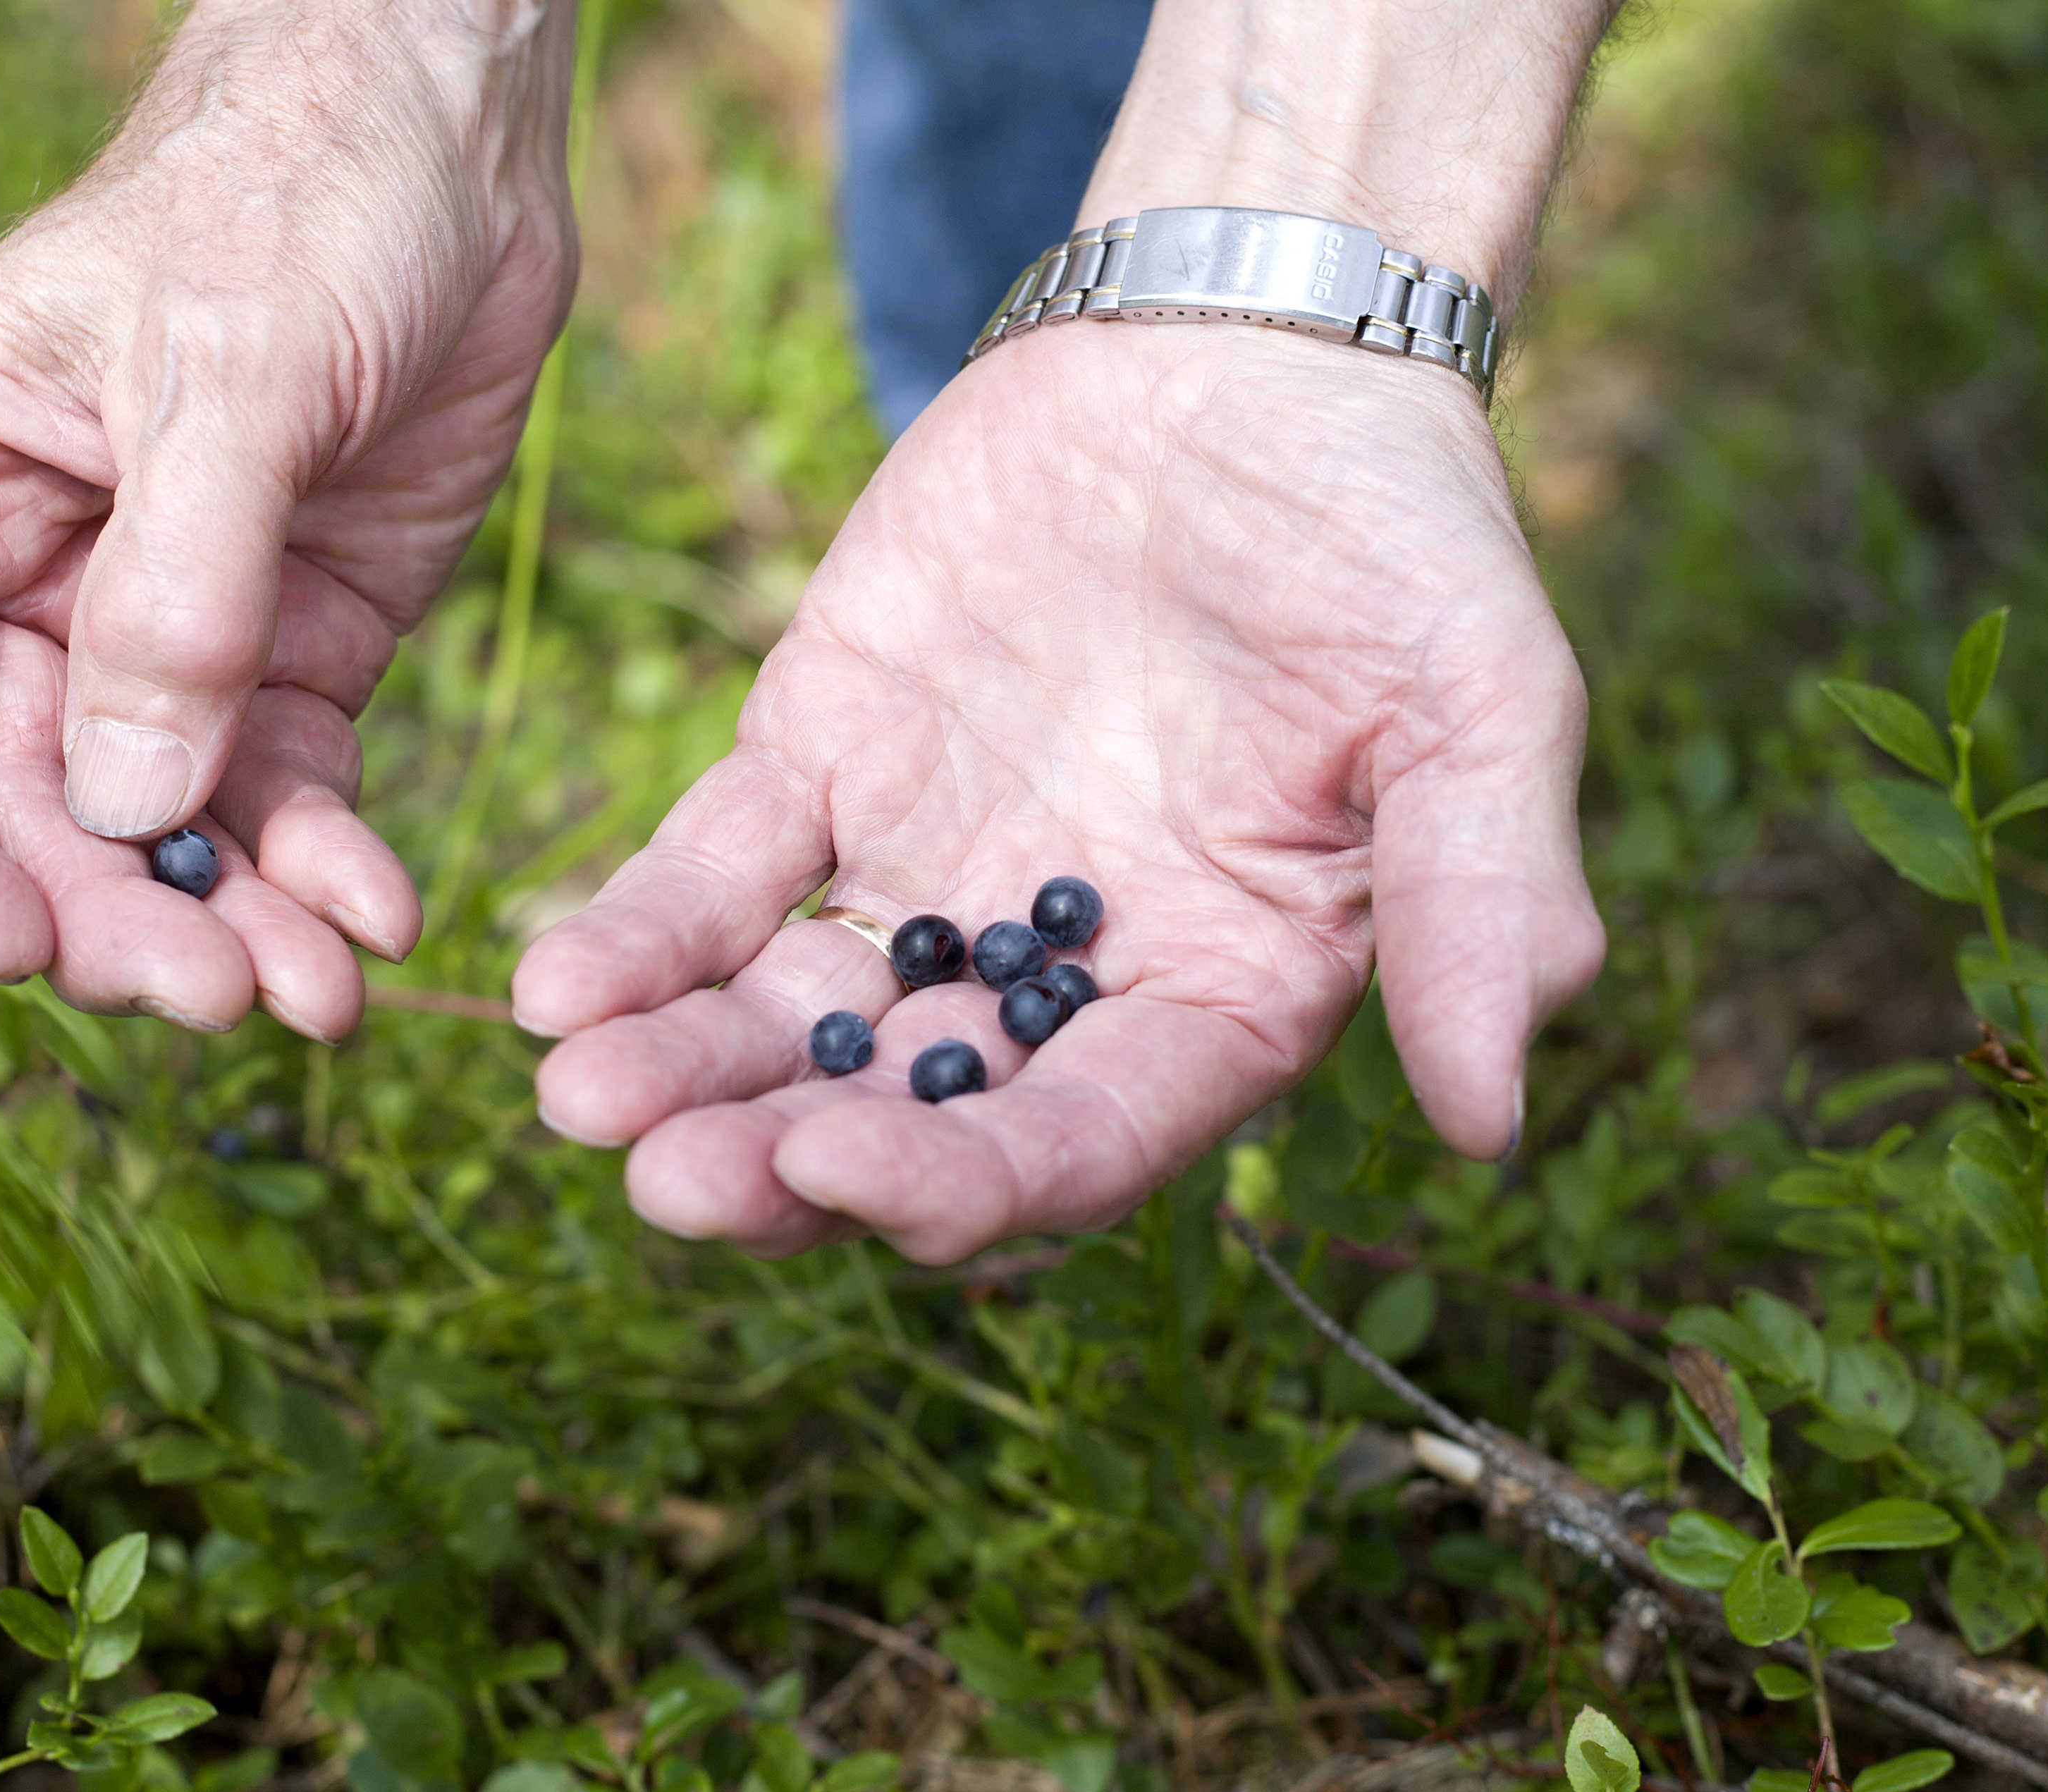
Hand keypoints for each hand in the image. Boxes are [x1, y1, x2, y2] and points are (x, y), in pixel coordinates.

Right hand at [0, 0, 574, 1034]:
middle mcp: (8, 582)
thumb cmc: (299, 195)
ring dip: (223, 925)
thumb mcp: (232, 377)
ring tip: (318, 998)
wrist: (453, 138)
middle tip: (219, 997)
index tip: (4, 952)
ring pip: (145, 834)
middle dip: (105, 918)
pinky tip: (380, 920)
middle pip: (11, 812)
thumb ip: (177, 596)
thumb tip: (126, 810)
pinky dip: (320, 870)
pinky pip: (276, 801)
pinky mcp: (278, 656)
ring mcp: (146, 635)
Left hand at [510, 326, 1603, 1263]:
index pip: (1080, 1143)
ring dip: (683, 1075)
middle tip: (663, 1185)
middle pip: (903, 1116)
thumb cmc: (1395, 536)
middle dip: (780, 1162)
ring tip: (574, 1100)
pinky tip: (555, 981)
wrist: (1241, 347)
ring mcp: (920, 877)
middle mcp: (1050, 978)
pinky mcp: (817, 765)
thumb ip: (1480, 902)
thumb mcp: (1482, 707)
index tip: (847, 1181)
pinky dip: (637, 933)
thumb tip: (1492, 1123)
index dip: (966, 1188)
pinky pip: (712, 874)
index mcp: (1209, 1001)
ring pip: (786, 1020)